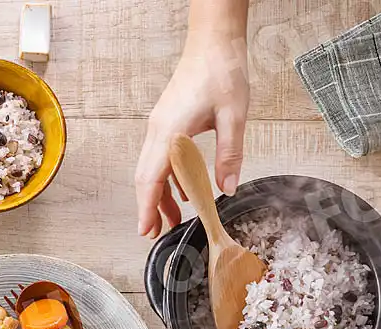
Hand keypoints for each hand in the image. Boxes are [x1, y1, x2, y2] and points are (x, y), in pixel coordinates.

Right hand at [135, 29, 248, 237]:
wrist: (213, 42)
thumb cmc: (221, 71)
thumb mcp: (234, 116)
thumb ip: (230, 155)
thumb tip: (227, 188)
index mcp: (170, 131)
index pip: (151, 179)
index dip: (147, 208)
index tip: (146, 230)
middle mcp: (158, 130)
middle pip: (145, 178)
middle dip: (149, 208)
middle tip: (156, 234)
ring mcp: (159, 126)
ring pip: (150, 169)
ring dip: (158, 196)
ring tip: (171, 219)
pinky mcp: (166, 122)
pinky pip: (159, 158)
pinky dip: (167, 179)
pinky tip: (182, 190)